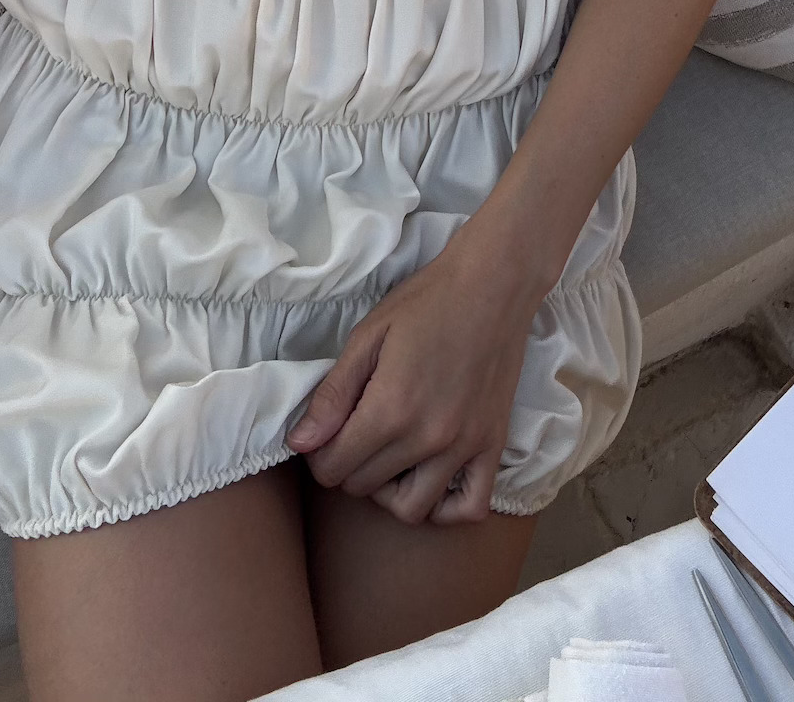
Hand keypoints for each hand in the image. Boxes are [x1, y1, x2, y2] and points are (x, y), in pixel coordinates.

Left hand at [285, 220, 545, 525]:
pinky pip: (469, 508)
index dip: (318, 453)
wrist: (493, 285)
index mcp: (390, 409)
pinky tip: (429, 478)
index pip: (334, 468)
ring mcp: (465, 447)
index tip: (324, 432)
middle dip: (347, 465)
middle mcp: (428, 439)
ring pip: (412, 508)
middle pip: (365, 486)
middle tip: (351, 433)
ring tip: (386, 457)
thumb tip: (300, 443)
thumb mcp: (368, 337)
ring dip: (388, 491)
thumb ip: (333, 394)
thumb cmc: (426, 302)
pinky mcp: (493, 445)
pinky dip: (446, 508)